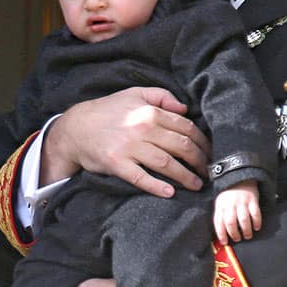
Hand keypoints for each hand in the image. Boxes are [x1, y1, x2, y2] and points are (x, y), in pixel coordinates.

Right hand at [42, 87, 209, 196]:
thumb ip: (161, 96)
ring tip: (196, 185)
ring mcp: (129, 148)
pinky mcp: (117, 164)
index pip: (187, 128)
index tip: (211, 153)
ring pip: (167, 164)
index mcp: (149, 112)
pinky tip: (170, 193)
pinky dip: (157, 187)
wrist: (75, 128)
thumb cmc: (107, 111)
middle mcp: (142, 129)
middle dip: (200, 162)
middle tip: (208, 172)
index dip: (203, 142)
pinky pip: (141, 178)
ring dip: (186, 177)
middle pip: (182, 147)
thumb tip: (185, 108)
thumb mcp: (133, 94)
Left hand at [213, 180, 261, 243]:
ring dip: (246, 231)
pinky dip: (256, 222)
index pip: (218, 222)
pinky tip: (256, 227)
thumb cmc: (229, 196)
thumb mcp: (220, 203)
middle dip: (234, 234)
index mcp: (220, 206)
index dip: (221, 234)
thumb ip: (221, 216)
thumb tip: (221, 235)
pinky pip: (255, 214)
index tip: (224, 242)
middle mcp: (230, 204)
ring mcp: (241, 202)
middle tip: (237, 239)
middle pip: (230, 223)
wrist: (240, 179)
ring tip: (247, 236)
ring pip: (243, 220)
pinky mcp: (252, 200)